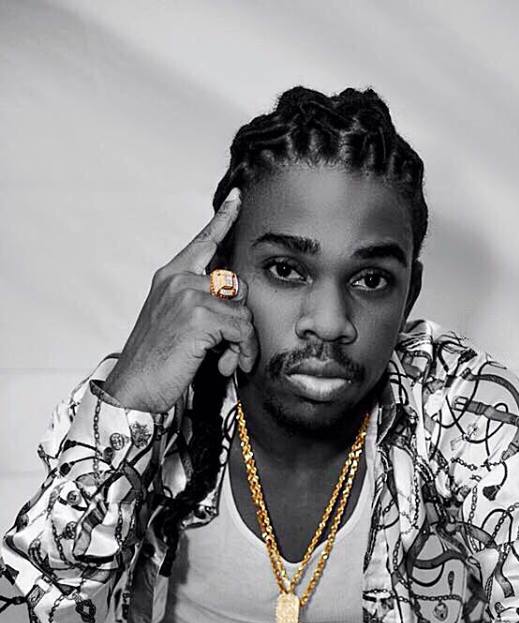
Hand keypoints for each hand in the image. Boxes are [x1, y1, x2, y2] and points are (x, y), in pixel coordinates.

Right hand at [104, 188, 258, 411]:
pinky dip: (242, 351)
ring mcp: (189, 295)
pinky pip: (241, 329)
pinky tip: (227, 366)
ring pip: (242, 311)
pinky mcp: (200, 317)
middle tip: (234, 349)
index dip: (222, 220)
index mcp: (170, 277)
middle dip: (241, 319)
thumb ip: (196, 301)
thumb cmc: (155, 361)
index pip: (202, 242)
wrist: (135, 387)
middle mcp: (179, 280)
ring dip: (242, 342)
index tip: (236, 198)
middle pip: (237, 284)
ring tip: (226, 362)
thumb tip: (232, 303)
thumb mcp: (173, 321)